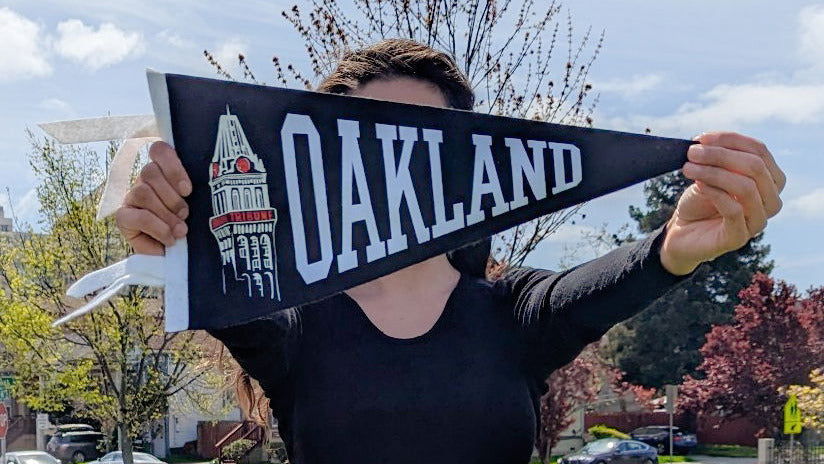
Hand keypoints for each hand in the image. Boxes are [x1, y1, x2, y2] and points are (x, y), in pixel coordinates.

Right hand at [115, 142, 191, 254]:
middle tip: (186, 214)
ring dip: (165, 213)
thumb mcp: (199, 204)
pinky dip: (157, 228)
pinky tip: (170, 239)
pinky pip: (137, 216)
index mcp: (164, 171)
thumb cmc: (190, 223)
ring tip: (181, 230)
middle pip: (150, 171)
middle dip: (171, 196)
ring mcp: (132, 197)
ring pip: (142, 192)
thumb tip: (216, 186)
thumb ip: (201, 190)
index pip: (159, 150)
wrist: (177, 253)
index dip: (172, 166)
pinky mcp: (124, 217)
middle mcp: (144, 180)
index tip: (188, 189)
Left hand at [659, 132, 785, 274]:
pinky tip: (697, 185)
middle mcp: (770, 201)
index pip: (759, 151)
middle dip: (720, 155)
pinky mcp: (739, 237)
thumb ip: (719, 159)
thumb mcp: (710, 174)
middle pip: (755, 167)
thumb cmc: (699, 201)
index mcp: (769, 181)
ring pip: (746, 187)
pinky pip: (734, 210)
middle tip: (692, 152)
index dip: (731, 139)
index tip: (701, 138)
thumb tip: (709, 142)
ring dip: (714, 172)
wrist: (682, 232)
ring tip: (688, 168)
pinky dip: (714, 192)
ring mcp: (757, 221)